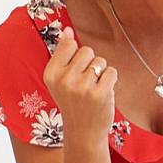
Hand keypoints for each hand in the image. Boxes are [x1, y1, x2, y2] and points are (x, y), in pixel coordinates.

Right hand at [42, 27, 117, 143]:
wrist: (83, 132)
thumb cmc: (73, 102)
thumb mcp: (60, 80)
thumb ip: (62, 54)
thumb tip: (67, 30)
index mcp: (51, 74)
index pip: (69, 44)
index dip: (76, 55)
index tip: (74, 71)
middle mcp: (64, 80)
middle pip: (87, 51)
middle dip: (90, 64)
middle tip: (85, 83)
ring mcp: (82, 87)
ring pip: (101, 62)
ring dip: (101, 73)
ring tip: (93, 90)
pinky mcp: (100, 93)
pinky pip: (112, 72)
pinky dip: (110, 81)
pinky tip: (102, 93)